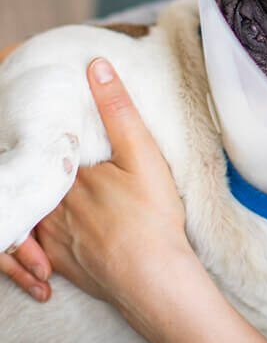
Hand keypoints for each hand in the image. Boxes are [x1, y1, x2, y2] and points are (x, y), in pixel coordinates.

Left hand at [2, 57, 190, 308]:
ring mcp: (52, 236)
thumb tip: (96, 66)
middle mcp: (54, 203)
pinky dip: (38, 240)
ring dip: (41, 202)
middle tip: (65, 165)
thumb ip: (118, 110)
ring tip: (61, 194)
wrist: (153, 276)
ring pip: (36, 210)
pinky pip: (36, 247)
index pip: (53, 148)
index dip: (55, 138)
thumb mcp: (142, 154)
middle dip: (47, 171)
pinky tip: (58, 234)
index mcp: (72, 174)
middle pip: (42, 180)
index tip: (58, 127)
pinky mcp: (58, 263)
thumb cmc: (152, 214)